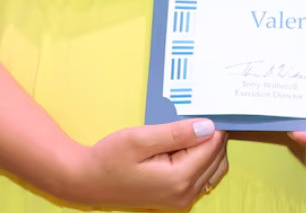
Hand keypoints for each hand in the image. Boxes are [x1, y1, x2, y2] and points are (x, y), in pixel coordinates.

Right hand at [64, 118, 227, 209]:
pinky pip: (203, 177)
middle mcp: (185, 194)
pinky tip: (186, 145)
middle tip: (197, 114)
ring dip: (209, 148)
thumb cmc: (109, 158)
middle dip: (213, 136)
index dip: (213, 125)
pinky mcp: (177, 199)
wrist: (88, 181)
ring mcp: (182, 200)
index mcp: (178, 179)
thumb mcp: (140, 139)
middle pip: (217, 158)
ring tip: (189, 129)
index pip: (212, 147)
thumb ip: (176, 133)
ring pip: (214, 169)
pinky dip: (202, 160)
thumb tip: (208, 127)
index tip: (209, 106)